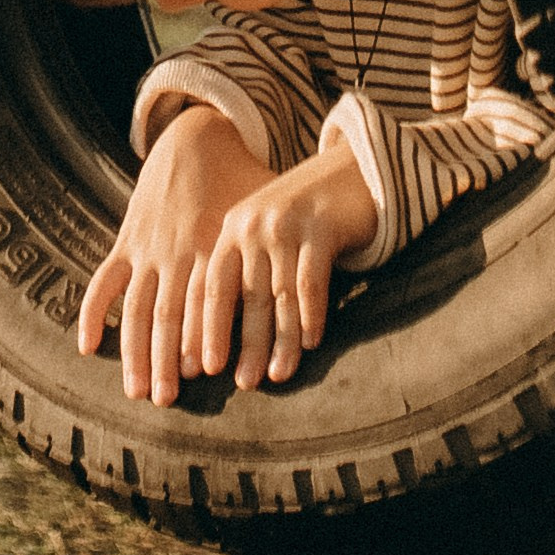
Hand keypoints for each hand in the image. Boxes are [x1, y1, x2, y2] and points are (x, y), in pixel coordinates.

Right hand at [77, 107, 272, 406]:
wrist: (197, 136)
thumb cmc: (243, 180)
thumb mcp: (265, 208)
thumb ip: (282, 249)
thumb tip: (314, 293)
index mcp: (213, 245)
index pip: (206, 299)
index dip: (203, 335)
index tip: (203, 373)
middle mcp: (177, 251)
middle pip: (169, 312)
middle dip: (165, 358)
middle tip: (167, 399)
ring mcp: (147, 248)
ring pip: (136, 306)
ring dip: (132, 350)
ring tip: (135, 391)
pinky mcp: (127, 241)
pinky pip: (104, 281)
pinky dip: (93, 313)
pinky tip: (87, 346)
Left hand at [201, 136, 376, 390]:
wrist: (351, 171)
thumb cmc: (304, 215)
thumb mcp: (266, 234)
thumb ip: (247, 272)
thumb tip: (227, 338)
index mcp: (232, 230)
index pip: (211, 287)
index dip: (206, 329)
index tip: (202, 368)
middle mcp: (253, 226)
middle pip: (245, 296)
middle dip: (243, 344)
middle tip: (243, 383)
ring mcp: (287, 225)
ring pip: (279, 295)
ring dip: (279, 340)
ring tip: (277, 375)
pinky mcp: (321, 227)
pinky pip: (311, 281)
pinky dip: (310, 315)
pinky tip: (311, 343)